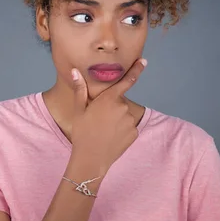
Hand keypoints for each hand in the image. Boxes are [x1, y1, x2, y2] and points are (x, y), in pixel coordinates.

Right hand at [68, 58, 147, 175]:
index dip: (137, 69)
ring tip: (103, 130)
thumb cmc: (82, 132)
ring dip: (117, 119)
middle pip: (119, 102)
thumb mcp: (79, 110)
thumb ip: (80, 89)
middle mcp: (123, 108)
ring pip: (124, 115)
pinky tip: (110, 137)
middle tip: (98, 119)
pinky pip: (129, 127)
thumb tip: (75, 71)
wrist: (91, 159)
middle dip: (111, 107)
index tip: (144, 61)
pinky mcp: (134, 133)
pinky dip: (121, 130)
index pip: (127, 80)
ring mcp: (131, 121)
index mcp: (110, 99)